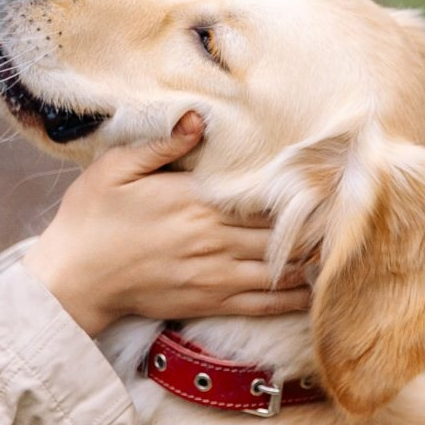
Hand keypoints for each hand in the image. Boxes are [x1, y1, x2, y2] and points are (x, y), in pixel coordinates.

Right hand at [21, 111, 314, 336]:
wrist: (74, 279)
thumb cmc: (90, 218)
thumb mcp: (115, 169)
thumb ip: (162, 146)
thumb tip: (198, 120)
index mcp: (194, 201)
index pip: (261, 196)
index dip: (299, 191)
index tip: (329, 182)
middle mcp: (212, 238)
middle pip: (280, 232)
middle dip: (317, 225)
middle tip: (351, 215)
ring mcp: (213, 275)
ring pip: (279, 270)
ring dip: (312, 261)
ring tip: (343, 250)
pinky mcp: (208, 301)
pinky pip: (262, 304)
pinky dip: (293, 298)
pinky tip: (315, 292)